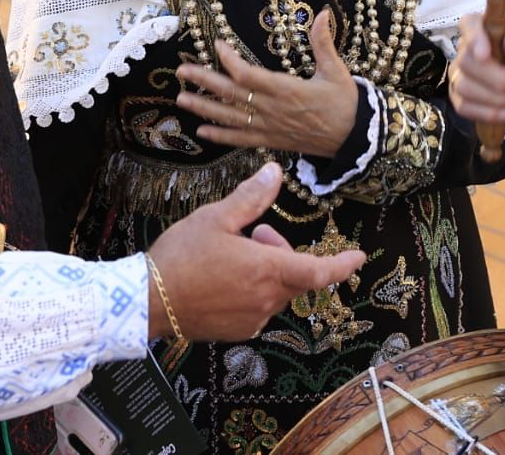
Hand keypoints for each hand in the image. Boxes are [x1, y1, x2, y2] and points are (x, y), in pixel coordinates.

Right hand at [145, 162, 364, 340]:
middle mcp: (266, 299)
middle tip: (256, 232)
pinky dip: (252, 290)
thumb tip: (275, 173)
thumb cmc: (181, 256)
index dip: (342, 265)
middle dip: (282, 252)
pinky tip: (224, 278)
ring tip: (234, 253)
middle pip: (294, 277)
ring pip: (275, 292)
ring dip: (266, 271)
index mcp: (267, 270)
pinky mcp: (236, 331)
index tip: (358, 257)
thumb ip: (251, 197)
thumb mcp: (216, 217)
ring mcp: (252, 319)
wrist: (147, 301)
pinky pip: (257, 308)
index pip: (319, 272)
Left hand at [174, 8, 357, 157]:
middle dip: (204, 81)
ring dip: (204, 108)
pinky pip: (240, 139)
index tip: (217, 45)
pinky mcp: (271, 141)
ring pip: (230, 117)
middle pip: (231, 94)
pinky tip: (202, 132)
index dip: (228, 59)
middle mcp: (272, 109)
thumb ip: (323, 41)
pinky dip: (220, 136)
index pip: (247, 74)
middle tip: (181, 71)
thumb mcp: (336, 70)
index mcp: (286, 89)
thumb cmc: (346, 102)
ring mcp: (269, 127)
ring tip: (181, 99)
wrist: (356, 139)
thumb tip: (321, 12)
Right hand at [447, 13, 504, 133]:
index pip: (470, 24)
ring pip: (463, 86)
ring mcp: (464, 75)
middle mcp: (472, 51)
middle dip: (496, 80)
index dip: (473, 38)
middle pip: (466, 61)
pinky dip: (488, 113)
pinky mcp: (463, 99)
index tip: (485, 54)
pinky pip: (463, 107)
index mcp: (491, 32)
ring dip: (496, 98)